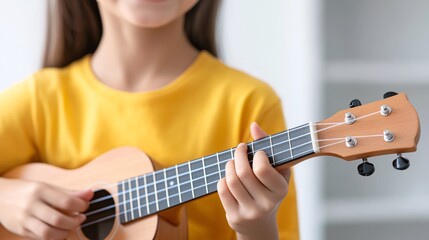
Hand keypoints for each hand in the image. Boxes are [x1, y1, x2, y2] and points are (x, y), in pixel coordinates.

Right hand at [0, 178, 92, 239]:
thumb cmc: (28, 191)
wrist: (0, 196)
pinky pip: (41, 238)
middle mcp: (31, 205)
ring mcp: (24, 219)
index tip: (86, 206)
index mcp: (40, 190)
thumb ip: (70, 192)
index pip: (66, 201)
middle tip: (81, 218)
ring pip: (48, 233)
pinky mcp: (21, 230)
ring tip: (71, 226)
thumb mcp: (48, 187)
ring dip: (65, 232)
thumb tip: (90, 193)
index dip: (81, 205)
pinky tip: (60, 232)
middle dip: (74, 221)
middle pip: (58, 219)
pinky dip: (54, 237)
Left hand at [217, 122, 290, 239]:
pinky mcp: (235, 217)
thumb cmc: (270, 189)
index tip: (257, 152)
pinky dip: (223, 179)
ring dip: (229, 165)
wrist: (260, 223)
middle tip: (239, 149)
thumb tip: (253, 125)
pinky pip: (222, 190)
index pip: (262, 169)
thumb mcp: (277, 170)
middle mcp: (266, 203)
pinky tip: (229, 177)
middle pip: (243, 173)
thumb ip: (268, 145)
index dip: (257, 156)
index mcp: (280, 190)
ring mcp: (250, 212)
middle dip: (238, 155)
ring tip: (233, 162)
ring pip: (231, 180)